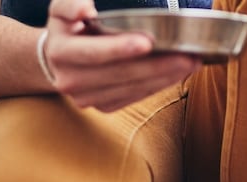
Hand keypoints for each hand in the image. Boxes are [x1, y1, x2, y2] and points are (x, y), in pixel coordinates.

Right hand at [43, 0, 202, 111]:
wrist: (55, 60)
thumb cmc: (67, 28)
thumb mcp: (60, 9)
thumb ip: (70, 5)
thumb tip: (86, 8)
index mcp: (61, 53)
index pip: (94, 53)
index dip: (120, 48)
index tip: (148, 41)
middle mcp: (72, 80)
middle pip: (121, 74)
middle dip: (158, 66)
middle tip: (188, 56)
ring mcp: (88, 98)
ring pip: (133, 89)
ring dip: (165, 78)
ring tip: (192, 63)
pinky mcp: (104, 106)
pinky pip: (136, 97)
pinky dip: (159, 86)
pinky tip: (177, 74)